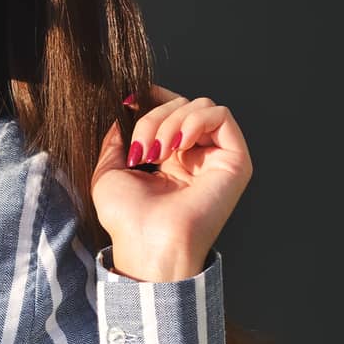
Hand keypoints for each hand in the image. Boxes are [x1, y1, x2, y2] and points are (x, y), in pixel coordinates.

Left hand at [91, 85, 253, 279]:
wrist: (149, 245)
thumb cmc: (128, 221)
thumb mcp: (109, 173)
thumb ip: (116, 139)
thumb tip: (125, 110)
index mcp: (170, 160)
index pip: (169, 110)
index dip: (152, 99)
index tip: (129, 103)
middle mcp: (195, 157)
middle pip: (181, 105)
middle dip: (154, 118)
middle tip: (141, 150)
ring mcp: (216, 158)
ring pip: (200, 106)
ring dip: (171, 121)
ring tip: (158, 152)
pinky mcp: (235, 160)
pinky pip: (221, 115)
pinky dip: (196, 119)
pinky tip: (179, 144)